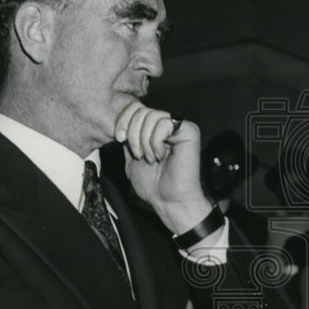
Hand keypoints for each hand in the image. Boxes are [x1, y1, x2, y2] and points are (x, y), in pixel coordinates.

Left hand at [115, 100, 210, 233]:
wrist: (168, 200)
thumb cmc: (152, 184)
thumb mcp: (131, 156)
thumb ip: (127, 138)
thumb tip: (120, 122)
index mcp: (155, 128)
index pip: (136, 108)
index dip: (124, 120)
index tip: (119, 139)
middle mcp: (168, 124)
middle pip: (142, 110)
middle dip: (133, 133)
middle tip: (138, 154)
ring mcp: (180, 127)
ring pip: (152, 116)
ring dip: (144, 140)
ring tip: (150, 157)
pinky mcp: (189, 132)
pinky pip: (164, 124)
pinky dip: (156, 142)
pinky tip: (160, 156)